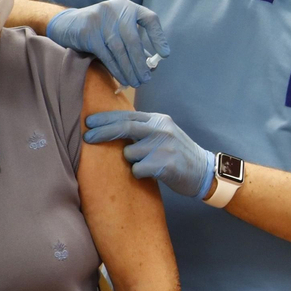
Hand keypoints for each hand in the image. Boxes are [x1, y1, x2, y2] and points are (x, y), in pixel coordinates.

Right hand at [45, 0, 169, 87]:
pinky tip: (122, 78)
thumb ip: (135, 43)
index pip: (150, 19)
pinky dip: (116, 69)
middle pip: (133, 40)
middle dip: (140, 63)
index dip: (159, 37)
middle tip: (146, 79)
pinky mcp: (88, 32)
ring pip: (119, 50)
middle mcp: (116, 10)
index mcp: (128, 7)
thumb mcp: (119, 28)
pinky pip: (106, 55)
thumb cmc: (101, 29)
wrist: (68, 23)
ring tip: (136, 82)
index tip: (164, 55)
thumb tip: (152, 66)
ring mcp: (101, 20)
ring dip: (129, 70)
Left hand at [83, 111, 215, 197]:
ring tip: (148, 164)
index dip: (106, 119)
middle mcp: (162, 130)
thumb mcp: (164, 134)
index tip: (89, 122)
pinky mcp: (165, 164)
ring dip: (132, 162)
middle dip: (102, 132)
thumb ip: (143, 129)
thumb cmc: (178, 155)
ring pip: (129, 154)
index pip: (127, 115)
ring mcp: (164, 146)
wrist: (203, 172)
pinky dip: (140, 174)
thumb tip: (113, 127)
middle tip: (87, 137)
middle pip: (125, 127)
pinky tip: (153, 174)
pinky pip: (137, 170)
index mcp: (159, 120)